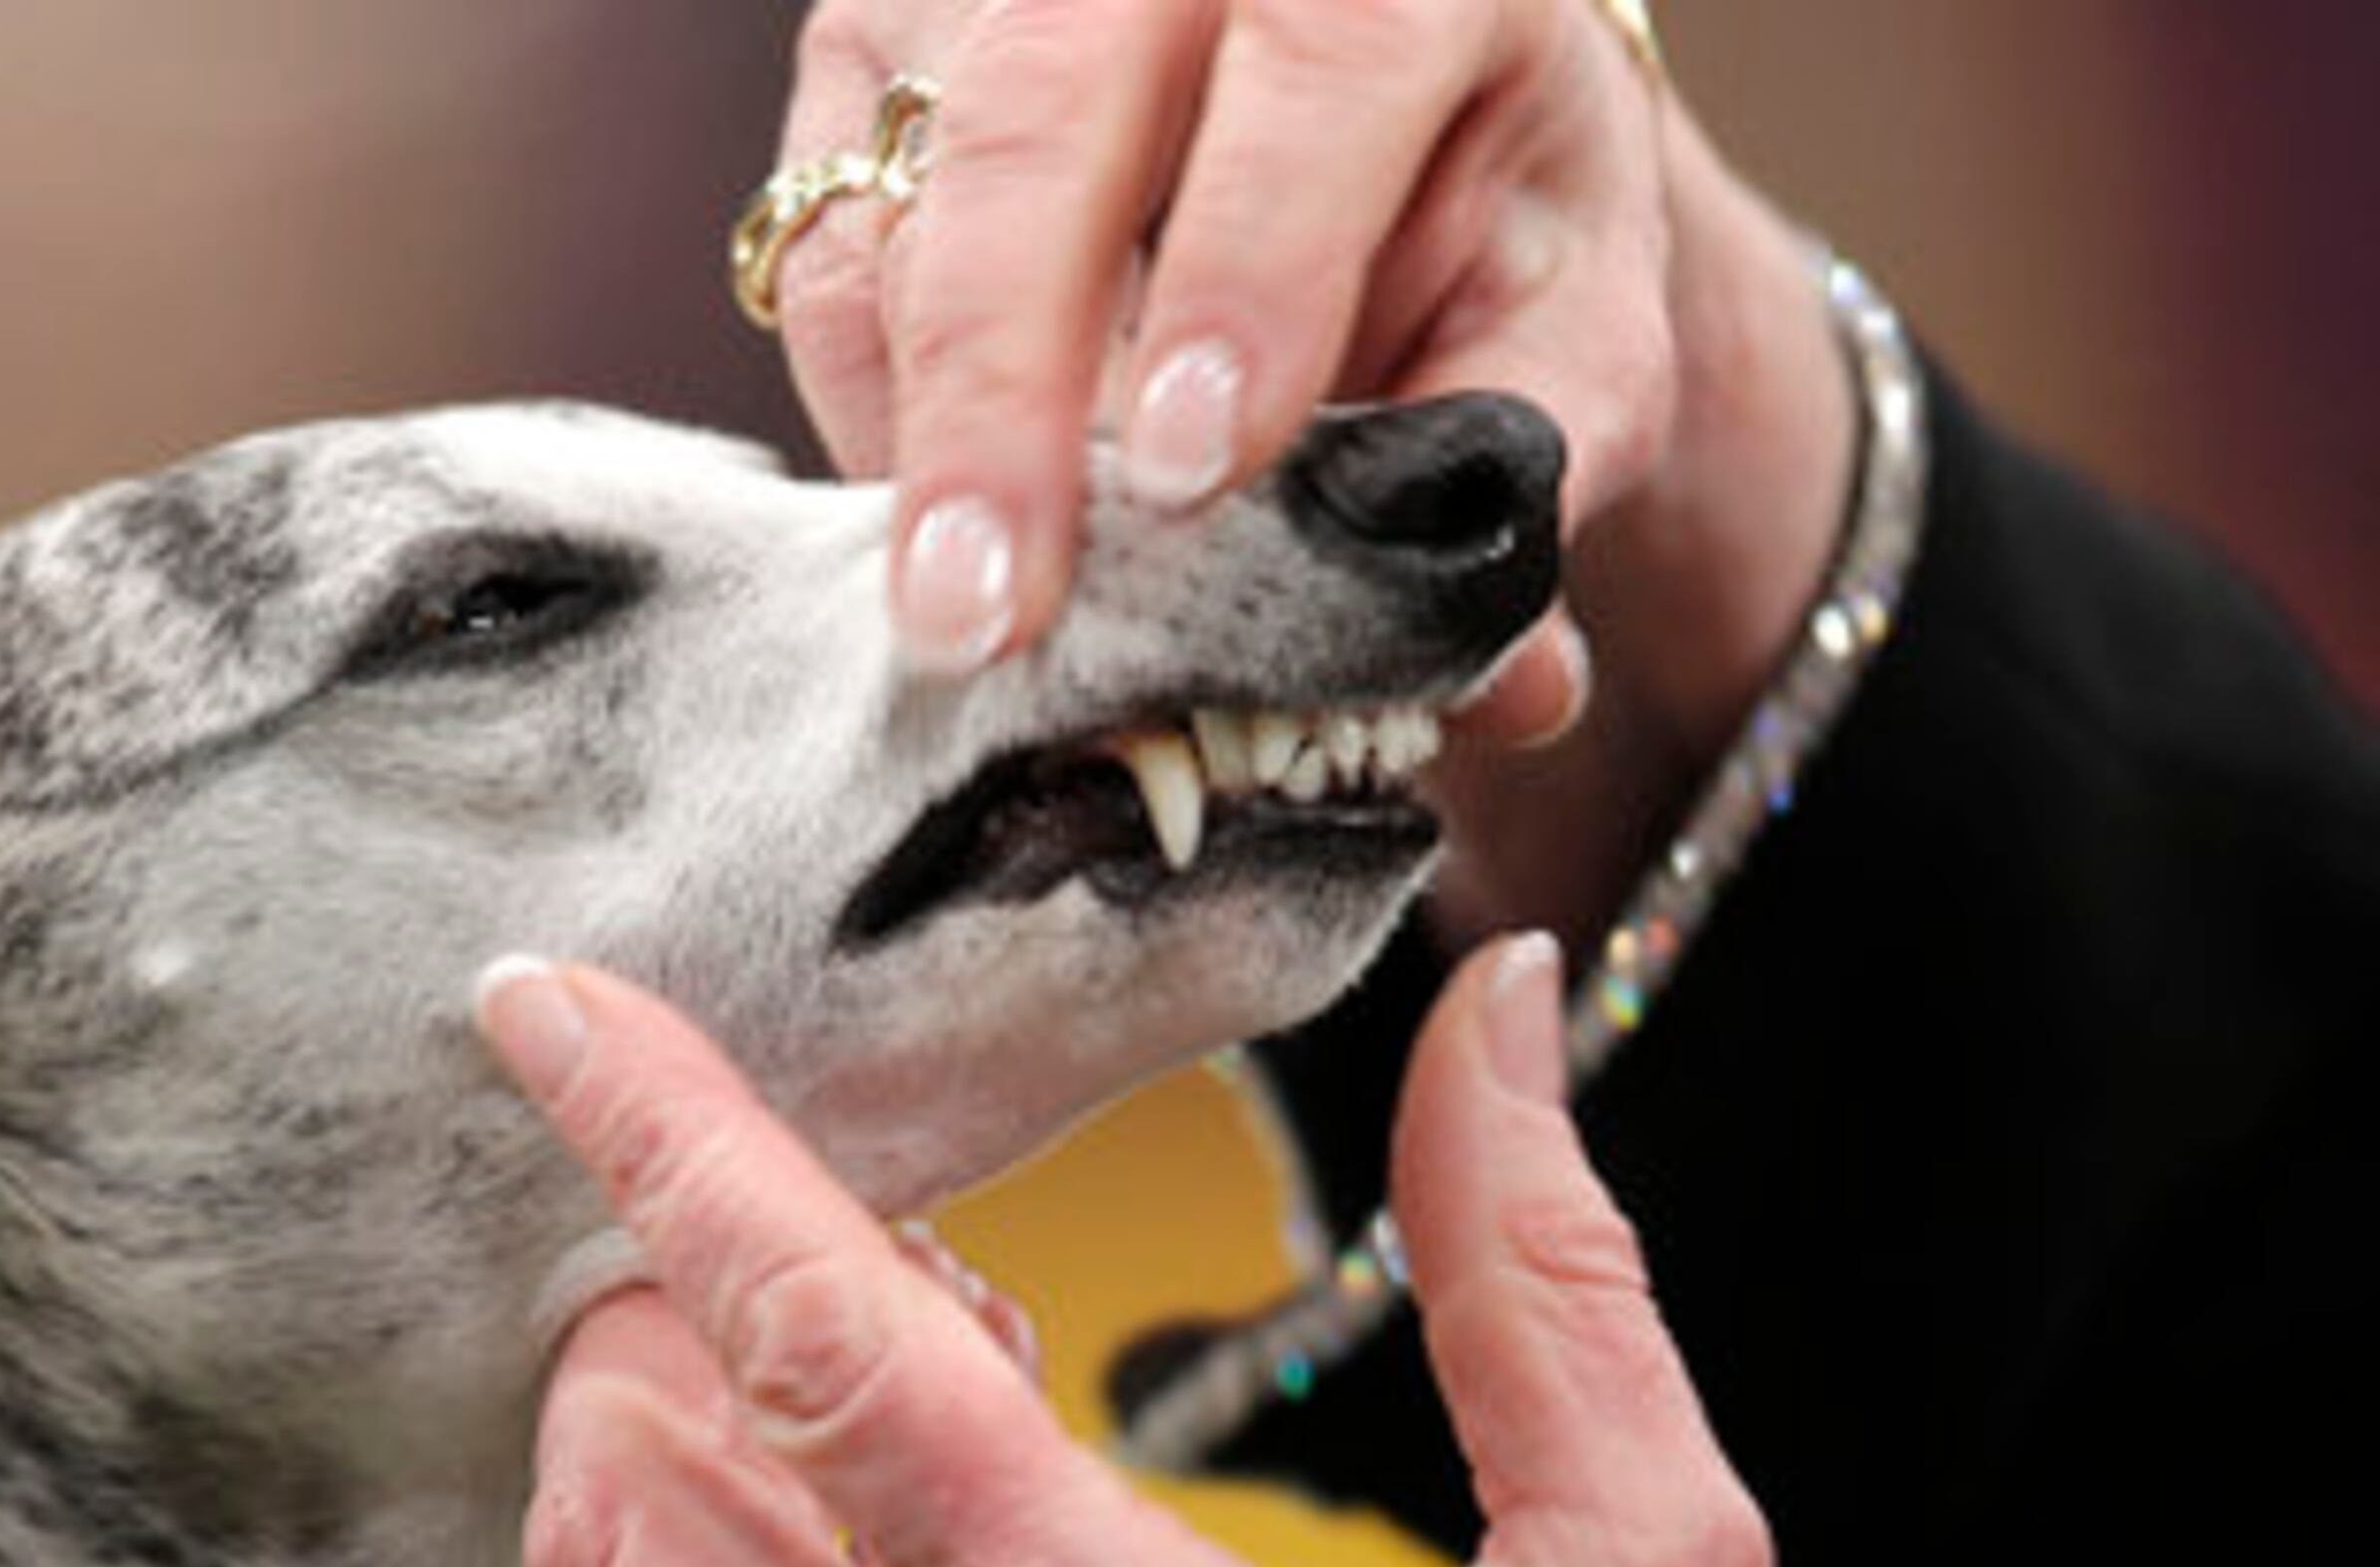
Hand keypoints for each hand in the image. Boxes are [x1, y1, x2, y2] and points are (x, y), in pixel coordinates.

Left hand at [478, 945, 1934, 1566]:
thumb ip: (1547, 1280)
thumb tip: (1485, 1019)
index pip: (801, 1341)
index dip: (656, 1139)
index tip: (539, 1009)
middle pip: (615, 1487)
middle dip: (637, 1310)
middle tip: (782, 1240)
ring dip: (680, 1452)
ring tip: (866, 1386)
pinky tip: (926, 1560)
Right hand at [767, 0, 1858, 947]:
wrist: (1363, 81)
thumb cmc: (1467, 187)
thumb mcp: (1565, 301)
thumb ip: (1530, 459)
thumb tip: (1505, 681)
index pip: (1325, 53)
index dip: (1253, 259)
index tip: (1190, 470)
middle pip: (1040, 124)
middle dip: (1003, 392)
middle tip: (992, 620)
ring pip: (903, 214)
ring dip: (931, 443)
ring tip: (969, 626)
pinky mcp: (864, 62)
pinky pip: (823, 270)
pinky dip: (879, 423)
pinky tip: (951, 527)